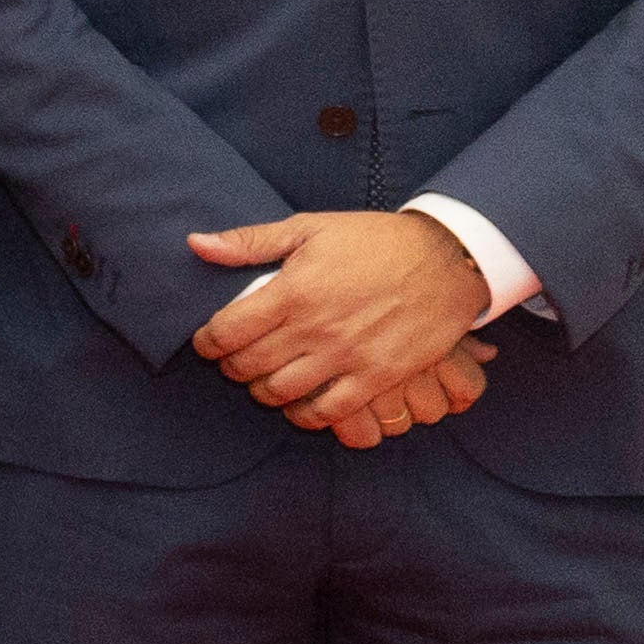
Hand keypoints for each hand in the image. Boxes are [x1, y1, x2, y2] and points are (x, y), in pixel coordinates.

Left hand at [188, 207, 495, 430]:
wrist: (446, 259)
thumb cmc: (374, 241)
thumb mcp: (309, 227)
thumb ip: (249, 242)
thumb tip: (196, 244)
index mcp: (293, 291)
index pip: (226, 331)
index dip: (207, 343)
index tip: (208, 342)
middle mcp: (316, 328)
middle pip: (249, 366)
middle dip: (232, 368)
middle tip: (235, 361)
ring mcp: (348, 356)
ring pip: (281, 393)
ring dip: (263, 392)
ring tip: (264, 380)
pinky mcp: (378, 376)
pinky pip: (328, 412)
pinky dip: (305, 415)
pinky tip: (301, 403)